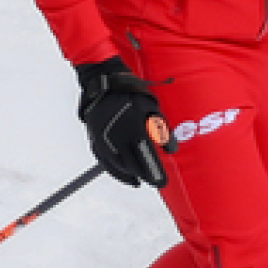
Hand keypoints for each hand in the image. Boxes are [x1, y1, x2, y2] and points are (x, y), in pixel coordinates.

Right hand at [75, 56, 173, 187]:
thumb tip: (172, 151)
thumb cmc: (133, 93)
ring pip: (118, 166)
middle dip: (146, 175)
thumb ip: (162, 130)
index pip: (146, 157)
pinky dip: (116, 172)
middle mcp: (117, 138)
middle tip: (157, 183)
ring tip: (143, 181)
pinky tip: (126, 176)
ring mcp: (104, 141)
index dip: (155, 171)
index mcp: (133, 129)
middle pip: (133, 165)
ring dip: (131, 175)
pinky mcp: (95, 141)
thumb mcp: (153, 108)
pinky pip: (106, 162)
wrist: (105, 84)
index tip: (163, 182)